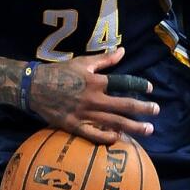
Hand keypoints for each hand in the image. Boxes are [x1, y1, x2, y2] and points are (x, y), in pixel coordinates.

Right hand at [28, 46, 158, 143]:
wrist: (33, 86)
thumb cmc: (59, 72)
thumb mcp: (82, 62)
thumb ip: (104, 59)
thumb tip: (122, 51)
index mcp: (95, 81)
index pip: (123, 82)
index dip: (139, 85)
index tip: (150, 88)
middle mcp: (93, 99)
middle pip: (124, 105)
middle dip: (143, 109)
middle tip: (156, 111)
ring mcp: (84, 114)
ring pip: (114, 122)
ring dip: (133, 127)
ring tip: (148, 130)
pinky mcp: (74, 126)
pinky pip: (95, 135)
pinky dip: (108, 137)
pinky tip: (119, 138)